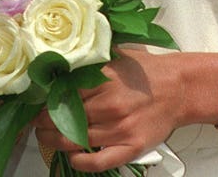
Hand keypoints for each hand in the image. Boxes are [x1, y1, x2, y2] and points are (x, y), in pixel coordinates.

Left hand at [35, 47, 185, 172]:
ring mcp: (121, 128)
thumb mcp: (118, 55)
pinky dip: (81, 162)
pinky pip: (99, 161)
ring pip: (77, 140)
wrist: (180, 88)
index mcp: (106, 78)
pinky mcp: (131, 147)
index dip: (46, 100)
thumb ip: (93, 59)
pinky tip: (72, 157)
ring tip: (47, 137)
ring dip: (56, 141)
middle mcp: (111, 104)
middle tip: (37, 122)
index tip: (37, 103)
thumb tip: (63, 60)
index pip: (64, 93)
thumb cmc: (148, 72)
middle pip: (66, 118)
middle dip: (46, 122)